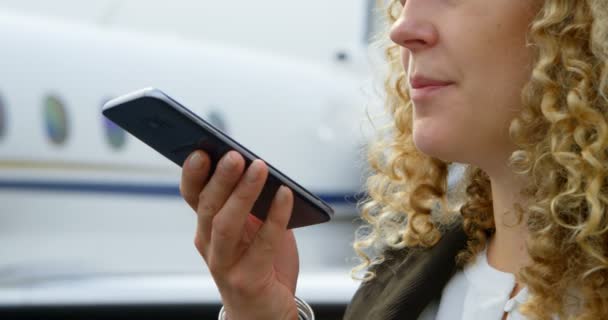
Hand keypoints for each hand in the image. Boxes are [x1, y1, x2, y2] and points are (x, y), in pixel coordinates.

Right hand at [180, 150, 299, 319]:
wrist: (265, 314)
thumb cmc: (261, 267)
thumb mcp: (254, 229)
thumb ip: (254, 203)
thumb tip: (261, 169)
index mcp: (208, 228)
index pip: (193, 196)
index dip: (194, 174)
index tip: (201, 150)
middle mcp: (210, 245)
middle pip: (208, 207)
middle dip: (220, 178)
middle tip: (234, 155)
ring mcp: (225, 265)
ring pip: (225, 224)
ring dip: (242, 193)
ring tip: (258, 168)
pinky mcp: (247, 280)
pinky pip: (263, 244)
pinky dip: (276, 217)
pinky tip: (286, 195)